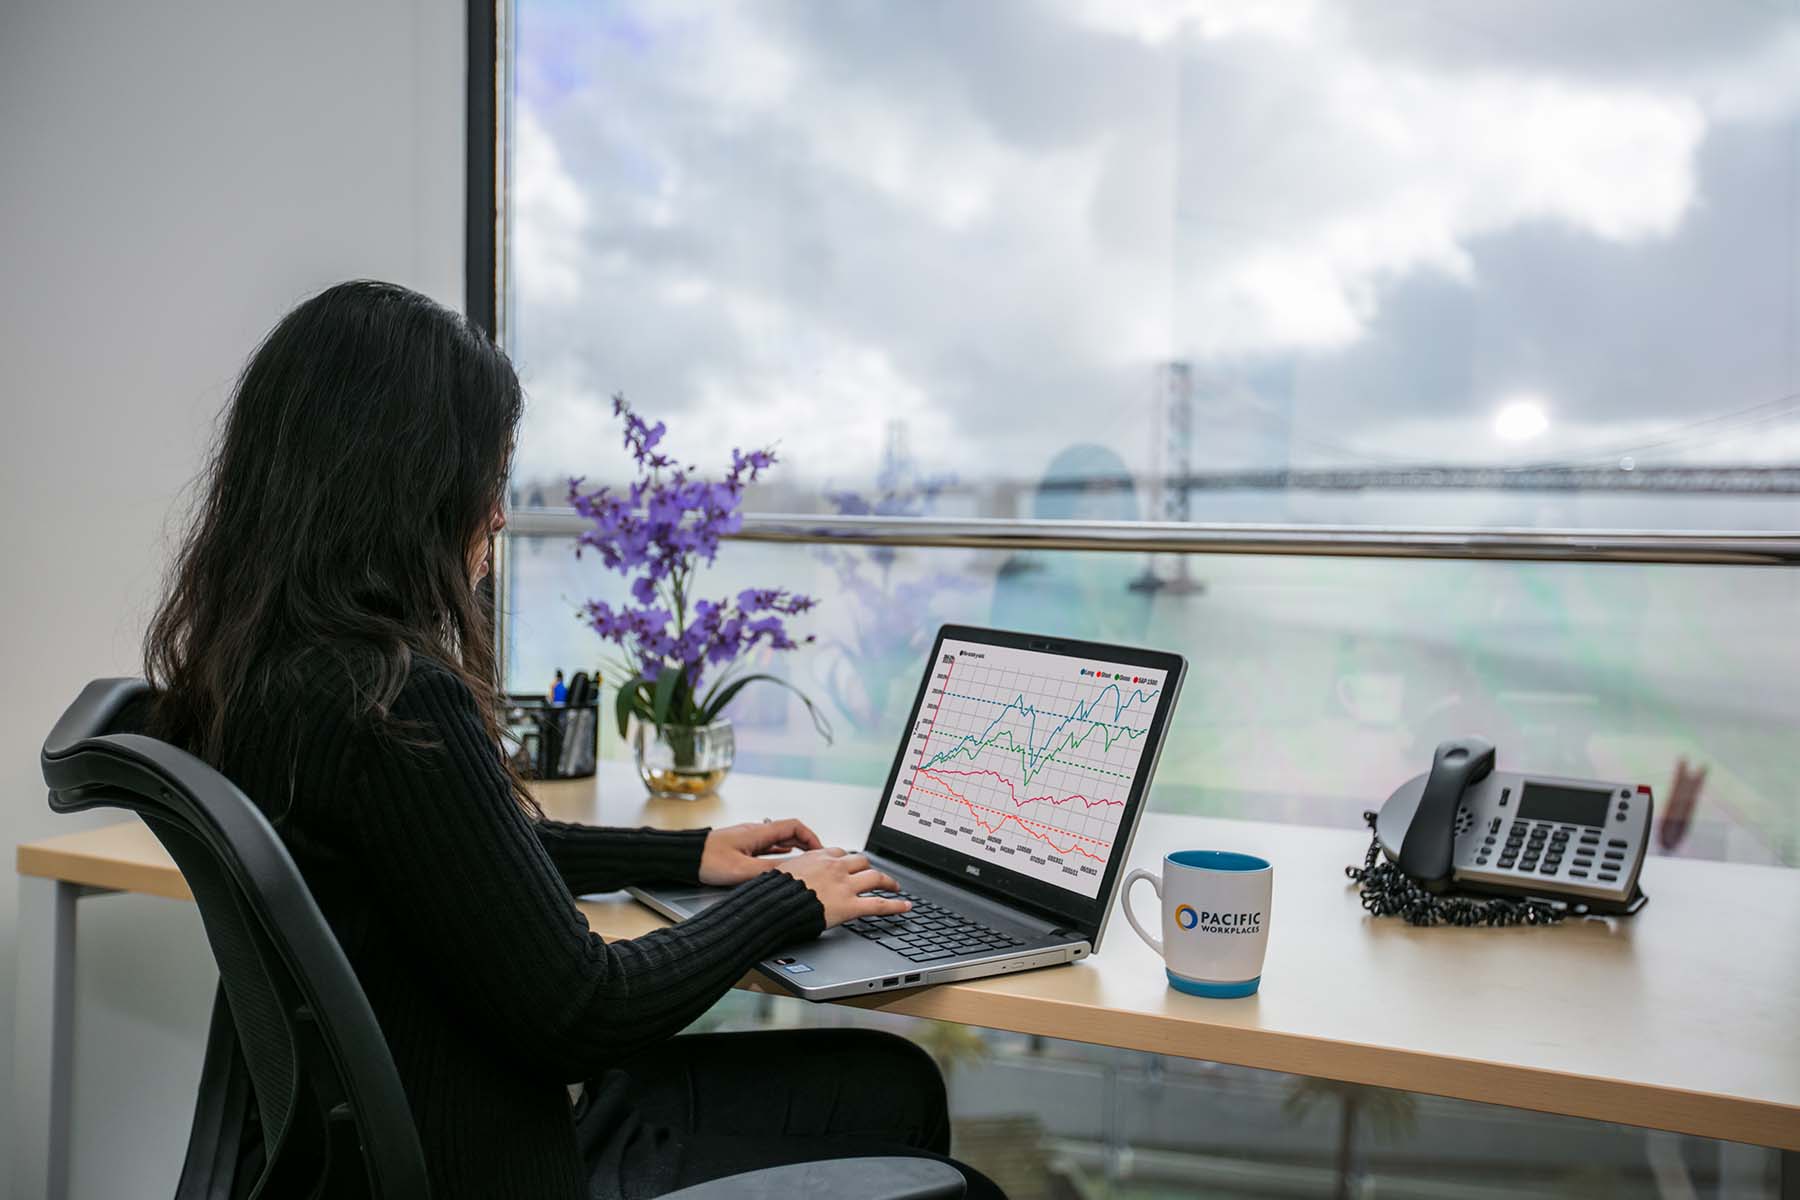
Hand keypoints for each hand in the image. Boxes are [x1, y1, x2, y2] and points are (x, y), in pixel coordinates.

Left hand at [697, 818, 824, 885]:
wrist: (684, 858)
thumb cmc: (707, 860)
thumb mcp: (741, 869)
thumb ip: (769, 870)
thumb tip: (792, 872)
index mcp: (758, 832)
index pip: (794, 826)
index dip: (811, 836)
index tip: (821, 850)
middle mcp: (755, 832)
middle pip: (789, 833)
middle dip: (806, 845)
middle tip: (817, 859)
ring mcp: (748, 839)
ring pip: (778, 841)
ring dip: (794, 850)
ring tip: (805, 864)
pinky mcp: (741, 848)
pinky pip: (767, 848)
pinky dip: (779, 854)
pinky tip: (782, 864)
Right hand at [774, 848, 911, 926]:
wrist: (774, 904)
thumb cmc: (774, 891)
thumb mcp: (782, 871)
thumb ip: (795, 870)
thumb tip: (793, 874)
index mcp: (819, 857)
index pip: (840, 854)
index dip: (847, 861)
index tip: (850, 865)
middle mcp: (836, 867)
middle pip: (861, 862)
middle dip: (869, 868)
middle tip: (875, 875)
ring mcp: (845, 886)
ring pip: (875, 877)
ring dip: (887, 881)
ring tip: (894, 886)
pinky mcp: (850, 905)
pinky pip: (879, 904)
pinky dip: (896, 905)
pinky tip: (905, 906)